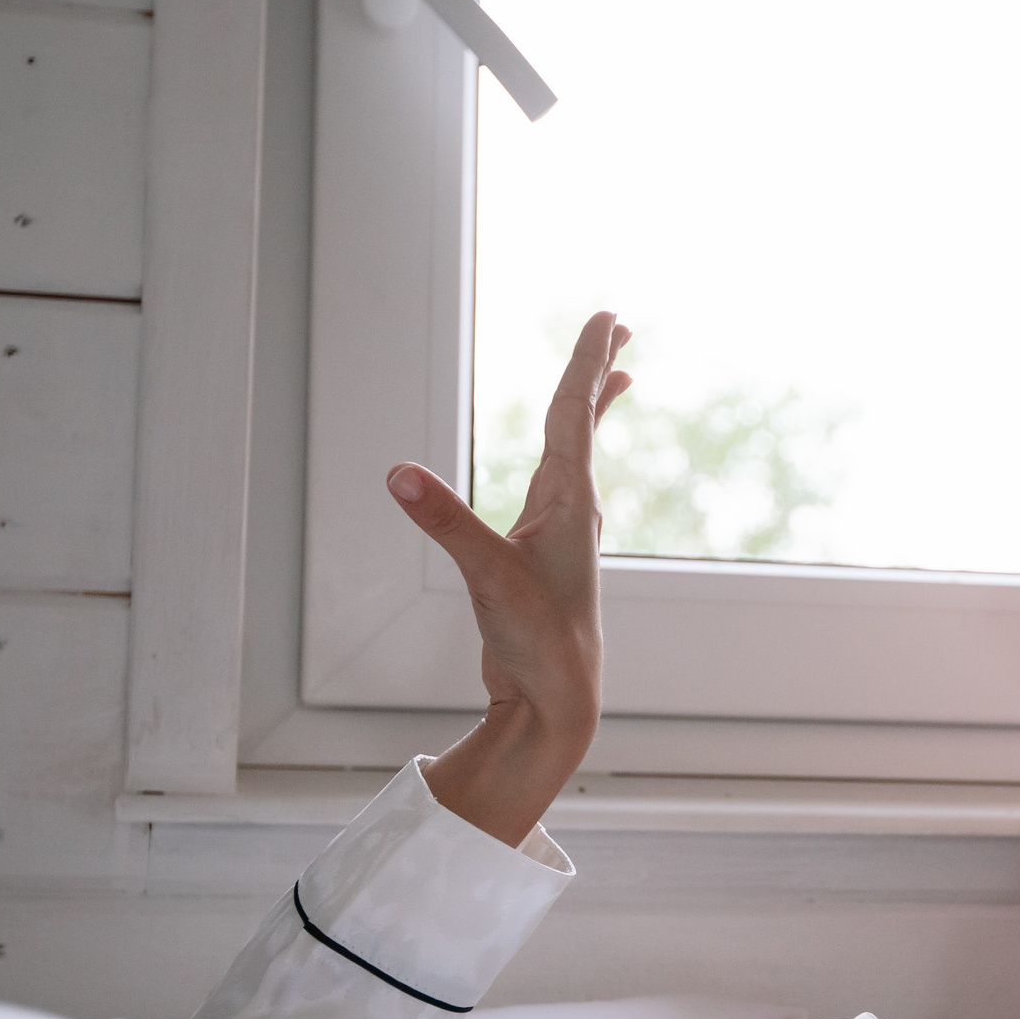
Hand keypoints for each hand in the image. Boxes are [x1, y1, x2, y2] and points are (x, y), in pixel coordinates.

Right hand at [391, 315, 630, 845]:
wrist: (556, 702)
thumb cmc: (538, 641)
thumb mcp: (486, 577)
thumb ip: (444, 522)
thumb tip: (398, 474)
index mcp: (569, 502)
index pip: (576, 413)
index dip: (589, 361)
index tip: (610, 316)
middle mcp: (573, 510)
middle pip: (585, 423)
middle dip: (598, 372)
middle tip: (620, 326)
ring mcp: (561, 534)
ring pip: (577, 454)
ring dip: (588, 411)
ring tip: (611, 380)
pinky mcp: (542, 559)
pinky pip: (557, 489)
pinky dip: (563, 460)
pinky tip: (558, 471)